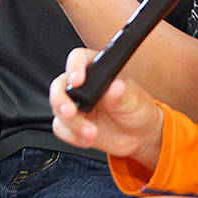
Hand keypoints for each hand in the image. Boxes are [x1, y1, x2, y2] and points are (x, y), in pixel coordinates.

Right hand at [50, 47, 163, 168]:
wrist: (139, 135)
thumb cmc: (136, 108)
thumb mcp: (133, 99)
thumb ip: (120, 94)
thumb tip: (115, 86)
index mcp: (96, 69)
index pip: (79, 59)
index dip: (74, 67)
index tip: (77, 81)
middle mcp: (82, 85)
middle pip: (59, 85)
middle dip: (61, 100)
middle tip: (71, 112)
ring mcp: (75, 104)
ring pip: (58, 109)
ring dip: (72, 124)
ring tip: (91, 133)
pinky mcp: (72, 124)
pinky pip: (61, 129)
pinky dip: (72, 136)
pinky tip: (88, 139)